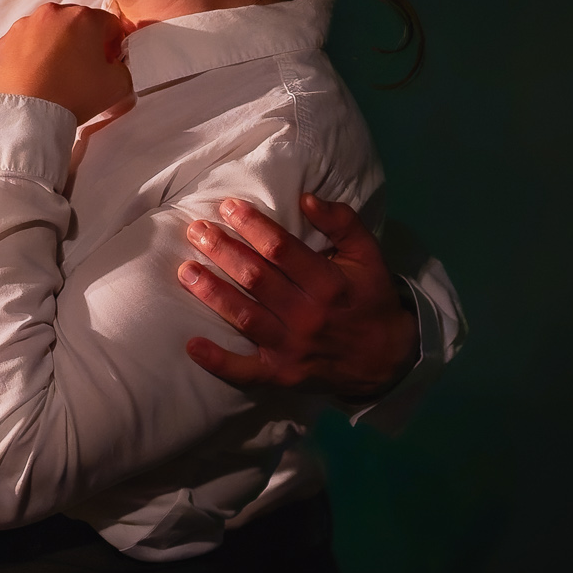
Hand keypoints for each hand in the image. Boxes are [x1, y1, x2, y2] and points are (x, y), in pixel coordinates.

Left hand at [0, 3, 131, 123]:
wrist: (25, 115)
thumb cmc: (70, 96)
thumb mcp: (116, 86)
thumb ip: (123, 70)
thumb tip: (114, 68)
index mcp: (82, 18)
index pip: (109, 24)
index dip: (113, 45)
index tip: (109, 61)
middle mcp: (51, 15)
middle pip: (76, 24)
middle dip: (83, 43)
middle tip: (83, 71)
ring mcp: (24, 27)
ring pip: (48, 32)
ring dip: (56, 48)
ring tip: (56, 78)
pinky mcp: (3, 43)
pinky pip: (24, 45)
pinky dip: (32, 57)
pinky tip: (36, 80)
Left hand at [178, 194, 418, 399]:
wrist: (386, 360)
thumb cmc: (370, 299)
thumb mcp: (369, 256)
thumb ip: (343, 223)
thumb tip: (307, 198)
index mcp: (329, 284)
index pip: (282, 249)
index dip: (253, 226)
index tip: (228, 207)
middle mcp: (308, 316)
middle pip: (257, 279)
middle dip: (223, 252)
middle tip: (196, 230)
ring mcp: (292, 348)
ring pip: (245, 317)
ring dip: (212, 293)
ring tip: (185, 271)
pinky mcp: (281, 375)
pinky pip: (245, 371)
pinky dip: (218, 361)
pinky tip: (191, 345)